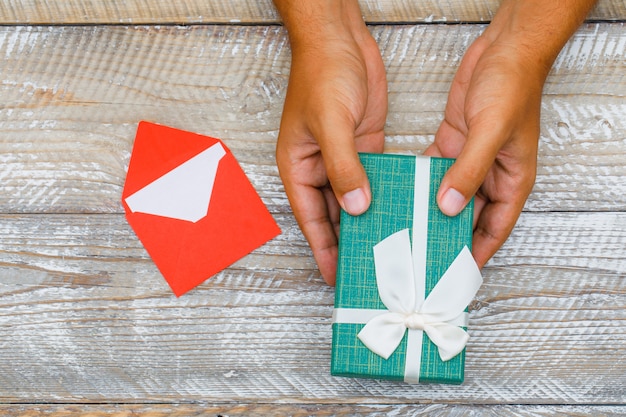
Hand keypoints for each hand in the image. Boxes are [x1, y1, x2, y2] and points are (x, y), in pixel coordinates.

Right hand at [274, 1, 386, 283]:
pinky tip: (400, 213)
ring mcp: (344, 160)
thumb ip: (343, 167)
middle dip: (349, 242)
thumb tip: (357, 207)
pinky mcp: (366, 148)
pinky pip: (375, 182)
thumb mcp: (331, 123)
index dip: (324, 249)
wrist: (339, 39)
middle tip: (370, 270)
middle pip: (335, 216)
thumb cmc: (321, 74)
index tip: (337, 276)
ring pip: (357, 202)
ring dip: (371, 222)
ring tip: (390, 249)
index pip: (311, 218)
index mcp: (299, 167)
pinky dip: (385, 198)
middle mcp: (320, 168)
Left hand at [425, 0, 595, 267]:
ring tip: (403, 231)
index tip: (451, 275)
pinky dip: (418, 184)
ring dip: (428, 212)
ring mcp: (469, 161)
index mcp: (512, 181)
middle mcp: (490, 176)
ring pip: (447, 197)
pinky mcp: (451, 144)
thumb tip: (449, 207)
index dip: (475, 254)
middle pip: (467, 218)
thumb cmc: (512, 87)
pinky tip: (398, 195)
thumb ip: (469, 170)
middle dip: (445, 237)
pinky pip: (433, 172)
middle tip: (418, 256)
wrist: (503, 49)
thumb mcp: (490, 132)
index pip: (494, 230)